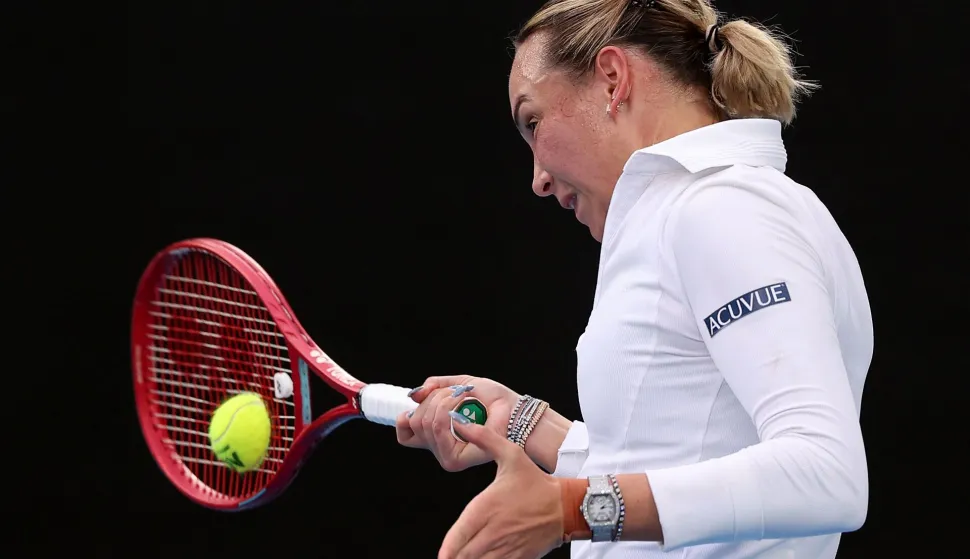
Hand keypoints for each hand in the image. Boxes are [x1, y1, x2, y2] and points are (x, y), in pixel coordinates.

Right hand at [396, 375, 518, 471]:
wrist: (513, 408)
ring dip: (442, 401)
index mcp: (436, 435)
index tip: (421, 403)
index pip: (405, 435)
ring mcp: (446, 455)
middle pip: (414, 422)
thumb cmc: (491, 398)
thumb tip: (412, 396)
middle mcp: (439, 447)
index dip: (405, 418)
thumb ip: (434, 387)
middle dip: (432, 399)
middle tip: (456, 393)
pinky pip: (437, 428)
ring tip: (462, 397)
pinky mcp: (454, 459)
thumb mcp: (458, 384)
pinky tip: (463, 406)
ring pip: (424, 423)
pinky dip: (447, 408)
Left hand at [438, 414, 563, 558]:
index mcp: (486, 508)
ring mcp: (506, 547)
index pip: (459, 536)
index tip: (443, 554)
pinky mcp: (518, 557)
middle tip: (451, 556)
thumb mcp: (511, 454)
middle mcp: (493, 531)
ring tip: (464, 558)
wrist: (567, 506)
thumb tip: (459, 422)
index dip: (448, 549)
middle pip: (465, 554)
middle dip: (456, 556)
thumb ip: (483, 438)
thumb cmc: (537, 482)